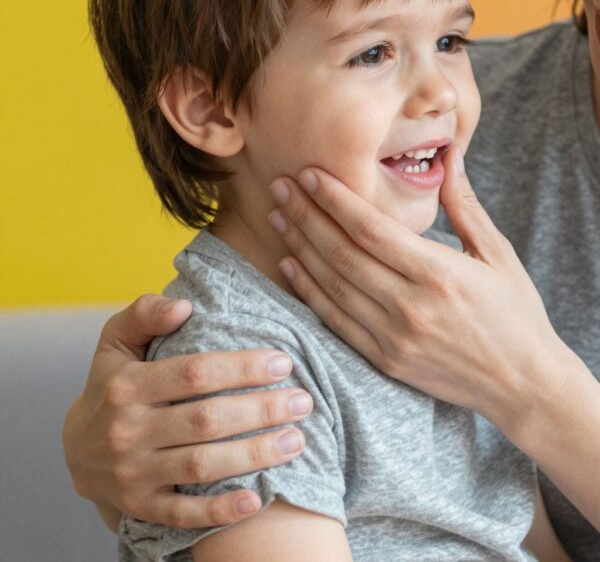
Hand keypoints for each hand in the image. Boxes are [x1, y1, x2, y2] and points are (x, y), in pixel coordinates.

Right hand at [62, 294, 313, 528]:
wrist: (74, 449)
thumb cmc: (113, 383)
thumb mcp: (116, 341)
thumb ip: (145, 313)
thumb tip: (184, 306)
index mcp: (126, 386)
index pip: (194, 374)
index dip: (242, 368)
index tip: (284, 362)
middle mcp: (127, 431)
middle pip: (206, 420)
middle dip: (261, 410)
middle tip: (303, 402)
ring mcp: (133, 473)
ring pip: (202, 466)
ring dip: (254, 455)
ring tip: (297, 440)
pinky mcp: (140, 507)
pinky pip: (183, 514)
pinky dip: (220, 512)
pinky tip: (257, 500)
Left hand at [269, 145, 576, 435]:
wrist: (523, 383)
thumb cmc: (517, 313)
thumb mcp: (498, 254)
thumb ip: (466, 206)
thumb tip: (450, 157)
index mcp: (441, 274)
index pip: (372, 230)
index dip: (336, 200)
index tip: (311, 174)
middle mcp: (412, 306)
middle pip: (343, 254)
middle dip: (308, 215)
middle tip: (281, 185)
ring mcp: (395, 337)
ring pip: (334, 285)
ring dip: (301, 247)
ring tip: (279, 216)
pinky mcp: (386, 360)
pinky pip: (337, 321)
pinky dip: (310, 292)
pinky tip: (291, 265)